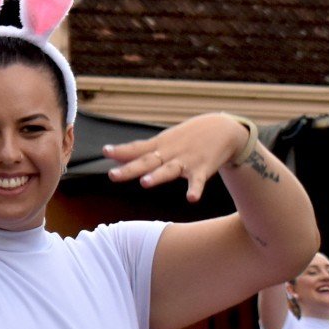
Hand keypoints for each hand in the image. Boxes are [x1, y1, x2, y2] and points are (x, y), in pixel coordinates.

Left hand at [104, 113, 248, 202]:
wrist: (223, 129)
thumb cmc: (187, 137)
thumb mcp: (164, 140)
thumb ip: (141, 151)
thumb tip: (116, 156)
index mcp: (159, 145)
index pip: (137, 148)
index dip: (121, 151)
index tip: (105, 151)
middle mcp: (169, 153)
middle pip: (147, 162)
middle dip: (129, 169)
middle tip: (112, 175)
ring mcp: (186, 161)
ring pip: (169, 170)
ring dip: (157, 176)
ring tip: (144, 183)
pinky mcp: (202, 169)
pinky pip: (197, 182)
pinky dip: (195, 190)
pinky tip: (191, 199)